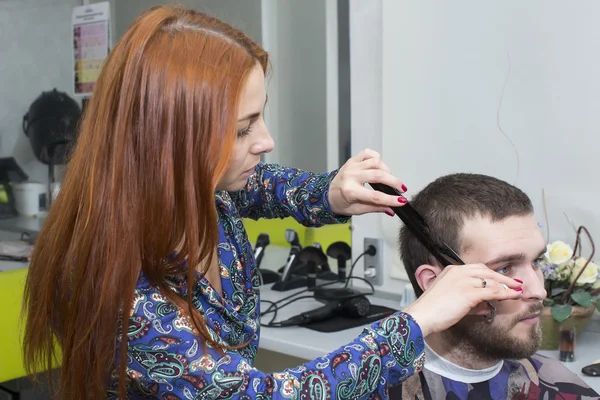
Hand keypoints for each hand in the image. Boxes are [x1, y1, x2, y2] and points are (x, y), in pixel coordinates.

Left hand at [329, 149, 406, 215]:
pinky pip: (368, 153)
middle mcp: (350, 176)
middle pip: (378, 176)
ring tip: (388, 179)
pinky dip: (377, 158)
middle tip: (401, 189)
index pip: (375, 196)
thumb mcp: (357, 210)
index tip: (402, 200)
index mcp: (350, 191)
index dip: (391, 199)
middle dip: (394, 182)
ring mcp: (351, 166)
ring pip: (375, 162)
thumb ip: (376, 208)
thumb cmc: (341, 201)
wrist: (327, 193)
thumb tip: (392, 209)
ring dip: (386, 170)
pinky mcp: (353, 160)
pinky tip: (379, 166)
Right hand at [403, 264, 522, 336]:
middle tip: (516, 283)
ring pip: (491, 281)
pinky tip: (514, 295)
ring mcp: (463, 281)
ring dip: (507, 286)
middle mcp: (458, 272)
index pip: (478, 268)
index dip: (493, 274)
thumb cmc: (433, 310)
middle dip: (503, 278)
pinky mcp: (468, 293)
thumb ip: (470, 300)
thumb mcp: (452, 300)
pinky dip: (506, 293)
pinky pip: (492, 291)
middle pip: (487, 271)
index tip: (503, 280)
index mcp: (452, 270)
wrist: (422, 315)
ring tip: (519, 291)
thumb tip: (487, 306)